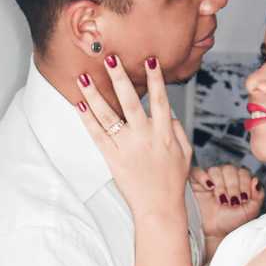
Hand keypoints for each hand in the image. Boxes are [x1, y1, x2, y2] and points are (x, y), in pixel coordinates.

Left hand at [75, 56, 191, 219]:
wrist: (159, 207)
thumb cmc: (172, 182)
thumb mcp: (185, 153)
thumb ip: (178, 130)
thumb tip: (170, 112)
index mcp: (164, 133)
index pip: (160, 100)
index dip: (155, 79)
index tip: (150, 60)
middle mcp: (144, 136)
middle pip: (130, 101)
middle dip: (120, 78)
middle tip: (110, 58)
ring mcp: (127, 147)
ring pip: (108, 115)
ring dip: (95, 94)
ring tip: (83, 77)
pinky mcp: (112, 158)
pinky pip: (97, 135)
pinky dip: (88, 119)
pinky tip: (80, 104)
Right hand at [190, 165, 263, 238]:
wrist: (215, 232)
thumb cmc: (231, 221)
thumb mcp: (250, 211)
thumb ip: (258, 196)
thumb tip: (255, 180)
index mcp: (238, 180)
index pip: (243, 172)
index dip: (244, 185)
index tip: (242, 200)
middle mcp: (224, 177)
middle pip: (230, 169)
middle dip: (232, 188)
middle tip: (231, 202)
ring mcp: (210, 178)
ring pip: (216, 170)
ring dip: (220, 186)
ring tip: (221, 200)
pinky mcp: (195, 182)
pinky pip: (198, 171)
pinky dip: (204, 177)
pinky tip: (209, 188)